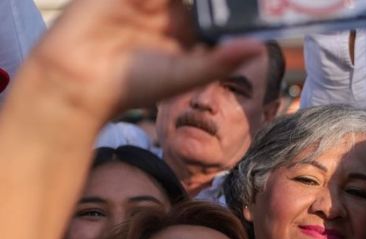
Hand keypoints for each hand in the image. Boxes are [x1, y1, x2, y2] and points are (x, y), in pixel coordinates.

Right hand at [24, 0, 262, 122]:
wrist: (82, 82)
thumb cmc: (133, 85)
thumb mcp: (186, 74)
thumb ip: (220, 61)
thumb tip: (258, 49)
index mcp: (185, 28)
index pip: (216, 8)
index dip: (231, 6)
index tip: (264, 1)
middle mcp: (167, 9)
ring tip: (195, 3)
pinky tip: (164, 0)